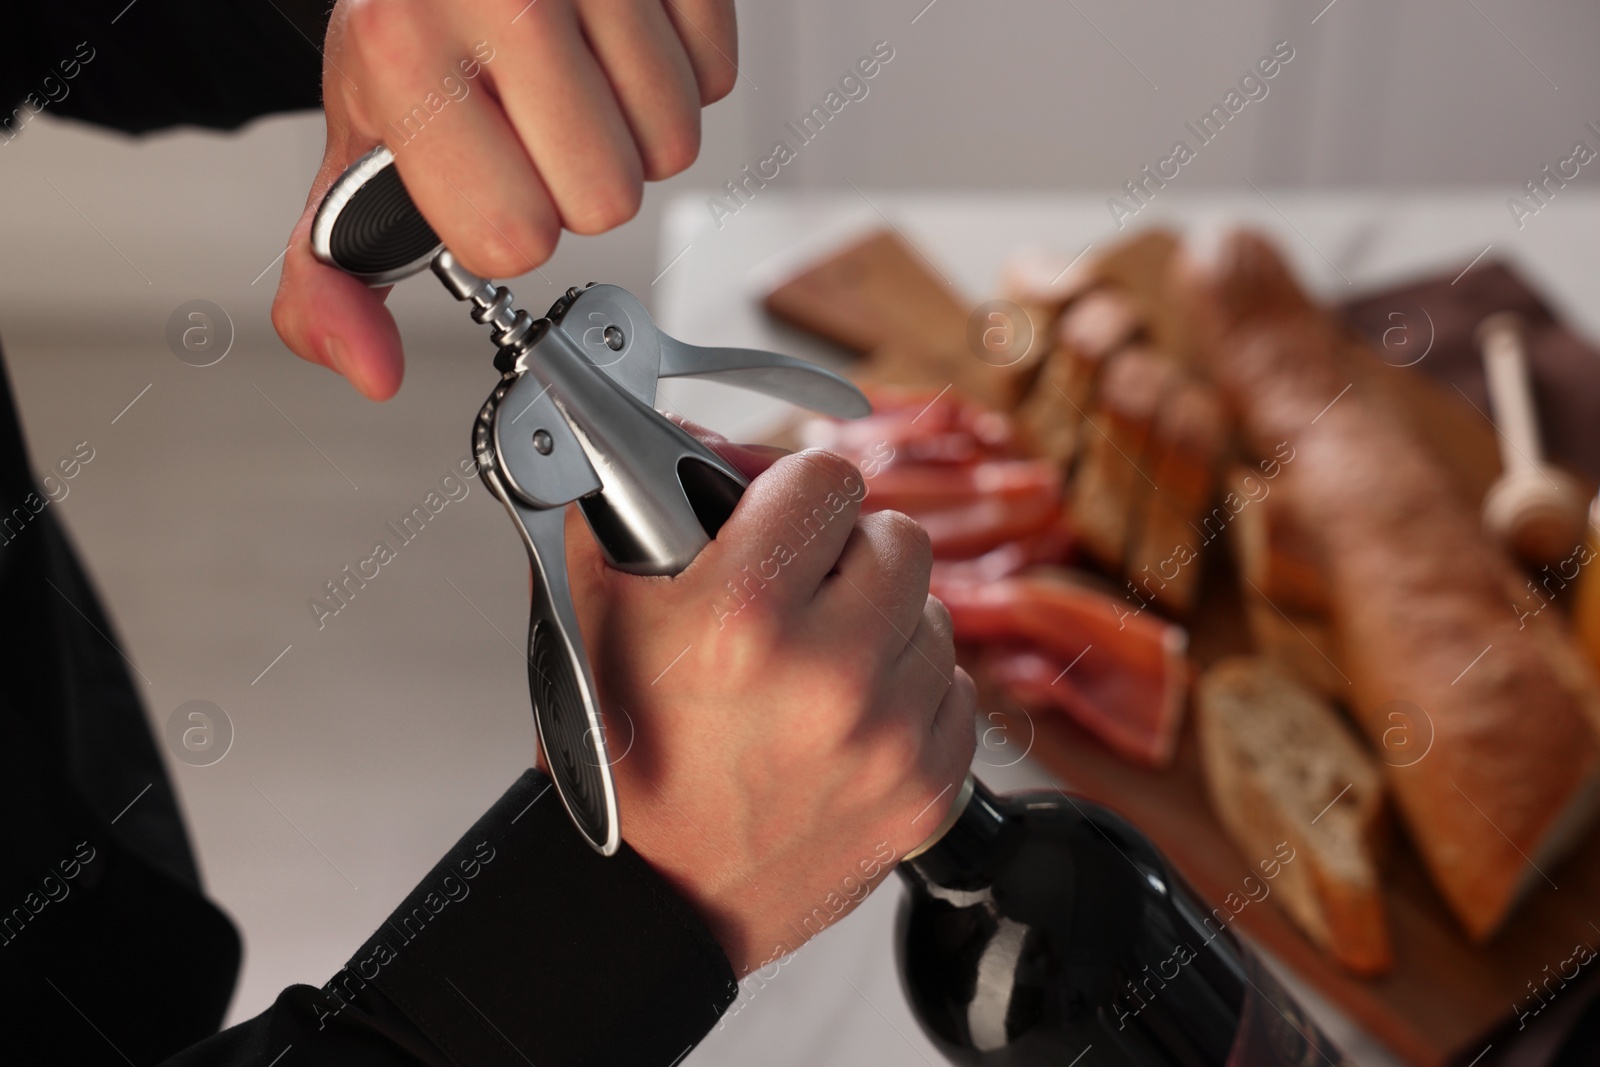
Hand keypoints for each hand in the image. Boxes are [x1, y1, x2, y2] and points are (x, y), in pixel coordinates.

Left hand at [271, 0, 737, 399]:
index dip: (507, 226)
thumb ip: (335, 273)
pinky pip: (718, 74)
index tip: (487, 178)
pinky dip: (680, 76)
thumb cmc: (415, 22)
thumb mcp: (359, 138)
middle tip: (534, 129)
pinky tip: (620, 47)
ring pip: (674, 146)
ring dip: (635, 136)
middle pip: (609, 201)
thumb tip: (372, 371)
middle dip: (577, 185)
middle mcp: (505, 0)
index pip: (514, 238)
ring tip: (578, 86)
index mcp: (408, 53)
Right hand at [562, 431, 976, 975]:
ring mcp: (890, 736)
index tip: (777, 516)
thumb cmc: (619, 762)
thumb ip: (627, 504)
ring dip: (883, 624)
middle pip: (897, 537)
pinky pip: (957, 690)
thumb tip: (673, 439)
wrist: (648, 901)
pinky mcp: (928, 789)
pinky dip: (911, 693)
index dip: (793, 490)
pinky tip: (852, 717)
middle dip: (847, 552)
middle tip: (802, 590)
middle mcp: (831, 674)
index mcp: (745, 617)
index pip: (827, 477)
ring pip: (934, 613)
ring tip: (821, 664)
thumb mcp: (592, 614)